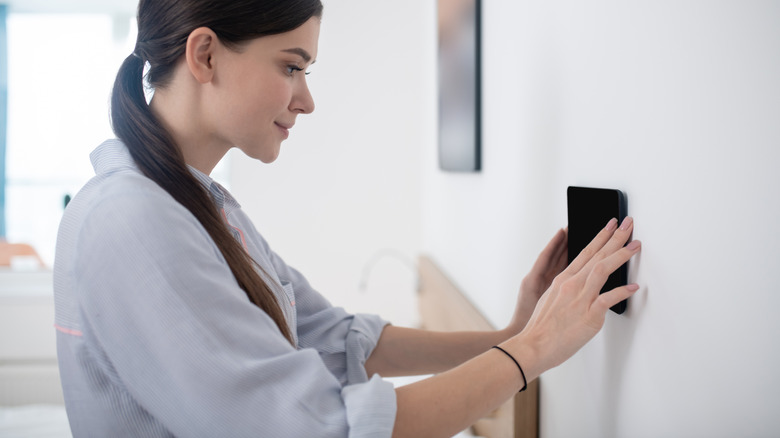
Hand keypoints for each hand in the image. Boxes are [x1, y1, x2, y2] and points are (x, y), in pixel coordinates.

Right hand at [508, 217, 640, 379]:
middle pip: (597, 255)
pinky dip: (622, 292)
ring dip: (621, 255)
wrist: (533, 345)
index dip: (600, 236)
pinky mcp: (588, 315)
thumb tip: (580, 287)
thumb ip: (566, 290)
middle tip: (628, 224)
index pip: (586, 252)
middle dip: (615, 237)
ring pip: (603, 269)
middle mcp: (572, 284)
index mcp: (563, 280)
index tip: (611, 226)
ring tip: (635, 245)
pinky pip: (608, 299)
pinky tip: (633, 287)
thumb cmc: (541, 328)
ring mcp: (580, 298)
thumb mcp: (550, 300)